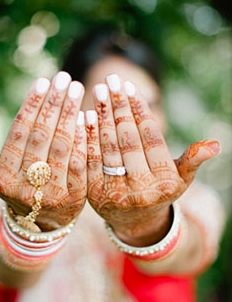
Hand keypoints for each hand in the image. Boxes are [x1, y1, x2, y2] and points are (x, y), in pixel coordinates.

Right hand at [0, 72, 86, 229]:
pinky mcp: (76, 197)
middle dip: (54, 104)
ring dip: (70, 114)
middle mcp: (27, 186)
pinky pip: (80, 161)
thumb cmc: (17, 188)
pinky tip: (87, 115)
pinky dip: (83, 137)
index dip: (32, 106)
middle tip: (64, 78)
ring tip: (76, 88)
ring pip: (62, 146)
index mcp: (5, 177)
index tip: (43, 82)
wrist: (41, 223)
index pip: (19, 134)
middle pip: (42, 136)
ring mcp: (52, 193)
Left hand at [86, 74, 220, 245]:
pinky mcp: (94, 194)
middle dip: (119, 107)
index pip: (151, 138)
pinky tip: (85, 115)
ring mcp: (116, 193)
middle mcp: (142, 189)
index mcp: (166, 182)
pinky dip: (87, 137)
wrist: (134, 222)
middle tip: (110, 80)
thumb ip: (193, 160)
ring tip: (98, 91)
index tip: (130, 86)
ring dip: (102, 117)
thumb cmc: (161, 191)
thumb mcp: (181, 179)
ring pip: (109, 147)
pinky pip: (89, 160)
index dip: (140, 110)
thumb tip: (215, 145)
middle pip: (129, 140)